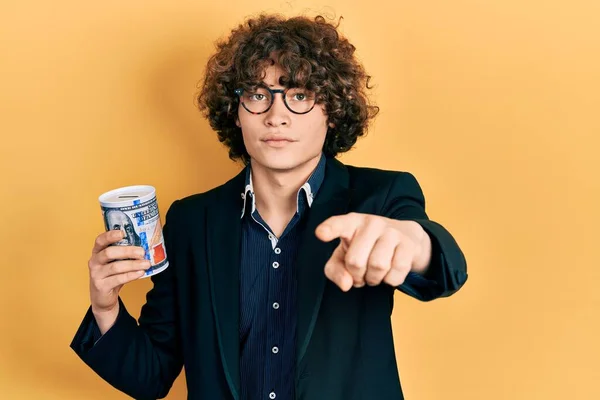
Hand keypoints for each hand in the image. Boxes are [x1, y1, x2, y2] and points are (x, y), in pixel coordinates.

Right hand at [88, 230, 149, 332]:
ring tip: (146, 264)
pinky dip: (131, 275)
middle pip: (109, 253)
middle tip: (142, 252)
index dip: (110, 235)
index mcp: (97, 252)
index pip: (100, 240)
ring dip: (133, 264)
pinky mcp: (101, 286)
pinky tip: (140, 273)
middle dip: (128, 251)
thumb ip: (124, 255)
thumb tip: (145, 247)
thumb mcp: (116, 262)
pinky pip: (118, 279)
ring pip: (115, 267)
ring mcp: (96, 274)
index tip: (123, 233)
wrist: (103, 298)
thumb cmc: (112, 276)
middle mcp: (94, 261)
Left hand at [315, 213, 430, 291]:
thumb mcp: (345, 255)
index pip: (338, 224)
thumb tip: (346, 284)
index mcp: (351, 223)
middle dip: (356, 275)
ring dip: (374, 279)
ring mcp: (392, 232)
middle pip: (356, 261)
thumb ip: (335, 270)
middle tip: (361, 273)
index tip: (320, 234)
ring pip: (377, 267)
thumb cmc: (367, 247)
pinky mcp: (409, 245)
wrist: (406, 238)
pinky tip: (390, 271)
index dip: (329, 230)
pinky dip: (390, 281)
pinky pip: (395, 274)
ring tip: (374, 273)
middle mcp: (371, 223)